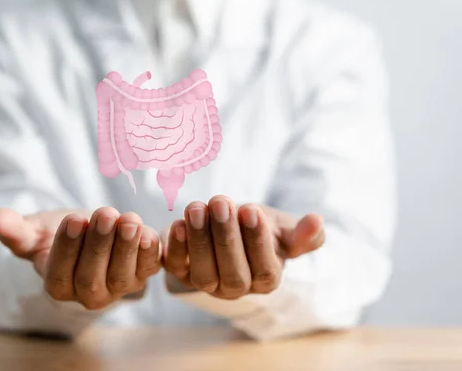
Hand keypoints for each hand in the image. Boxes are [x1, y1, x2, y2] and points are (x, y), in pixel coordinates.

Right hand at [0, 207, 161, 308]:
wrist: (92, 230)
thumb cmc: (60, 232)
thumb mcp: (37, 230)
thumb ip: (18, 231)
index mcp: (58, 285)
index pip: (59, 273)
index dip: (67, 248)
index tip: (74, 219)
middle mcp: (88, 294)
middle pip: (91, 276)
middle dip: (98, 244)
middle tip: (104, 214)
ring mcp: (118, 287)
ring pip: (122, 275)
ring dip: (126, 247)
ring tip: (128, 220)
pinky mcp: (142, 273)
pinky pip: (149, 269)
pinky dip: (151, 253)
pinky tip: (150, 233)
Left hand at [163, 195, 324, 299]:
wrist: (229, 225)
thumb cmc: (261, 228)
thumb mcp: (285, 230)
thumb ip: (303, 233)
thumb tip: (317, 222)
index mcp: (266, 280)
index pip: (264, 269)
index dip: (257, 241)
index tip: (251, 210)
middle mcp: (235, 288)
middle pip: (232, 273)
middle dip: (226, 237)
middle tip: (221, 203)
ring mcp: (206, 282)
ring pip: (202, 271)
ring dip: (199, 239)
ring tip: (198, 207)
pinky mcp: (180, 272)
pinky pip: (175, 266)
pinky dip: (174, 248)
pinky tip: (177, 224)